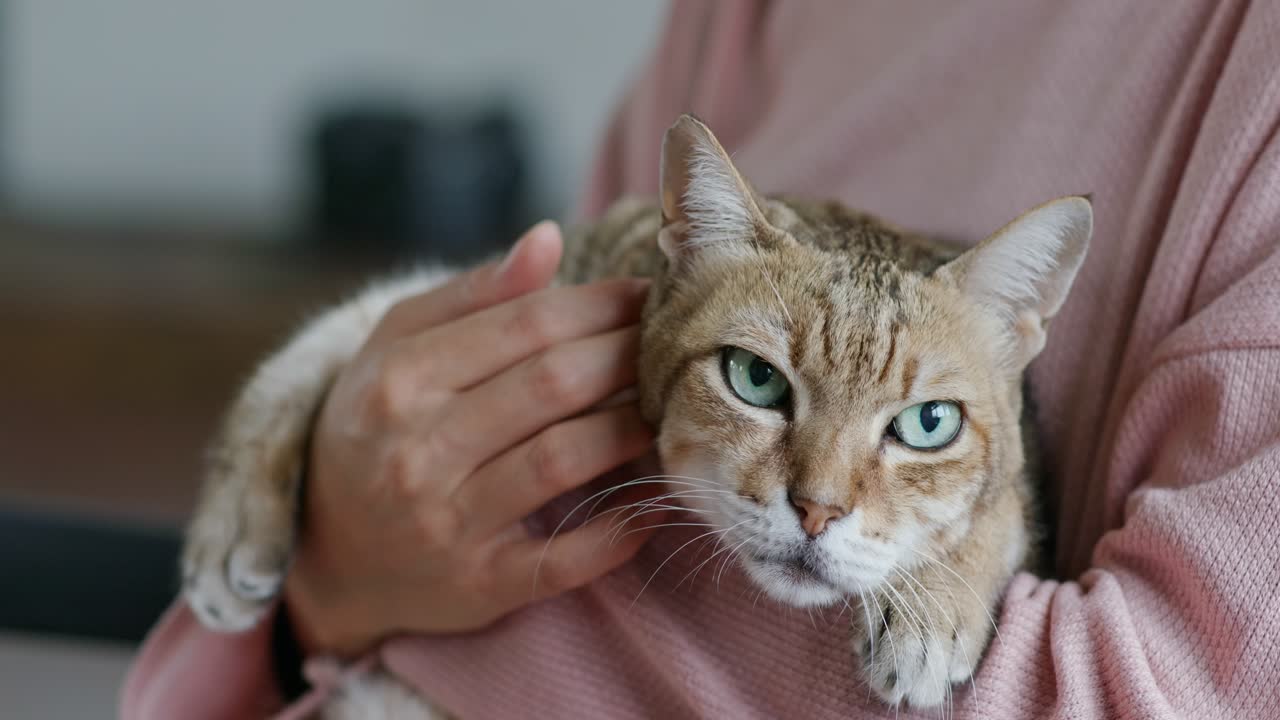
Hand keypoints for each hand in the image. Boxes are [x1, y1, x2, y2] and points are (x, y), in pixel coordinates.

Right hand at [284, 222, 663, 656]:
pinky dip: (616, 533)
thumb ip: (474, 294)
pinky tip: (651, 504)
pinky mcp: (479, 585)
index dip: (602, 304)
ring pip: (564, 458)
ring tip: (667, 407)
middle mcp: (419, 448)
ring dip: (632, 427)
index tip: (649, 295)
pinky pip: (561, 560)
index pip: (527, 324)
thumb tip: (548, 239)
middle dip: (628, 355)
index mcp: (402, 377)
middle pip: (553, 384)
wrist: (326, 553)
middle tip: (671, 344)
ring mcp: (448, 521)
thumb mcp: (397, 346)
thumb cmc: (377, 427)